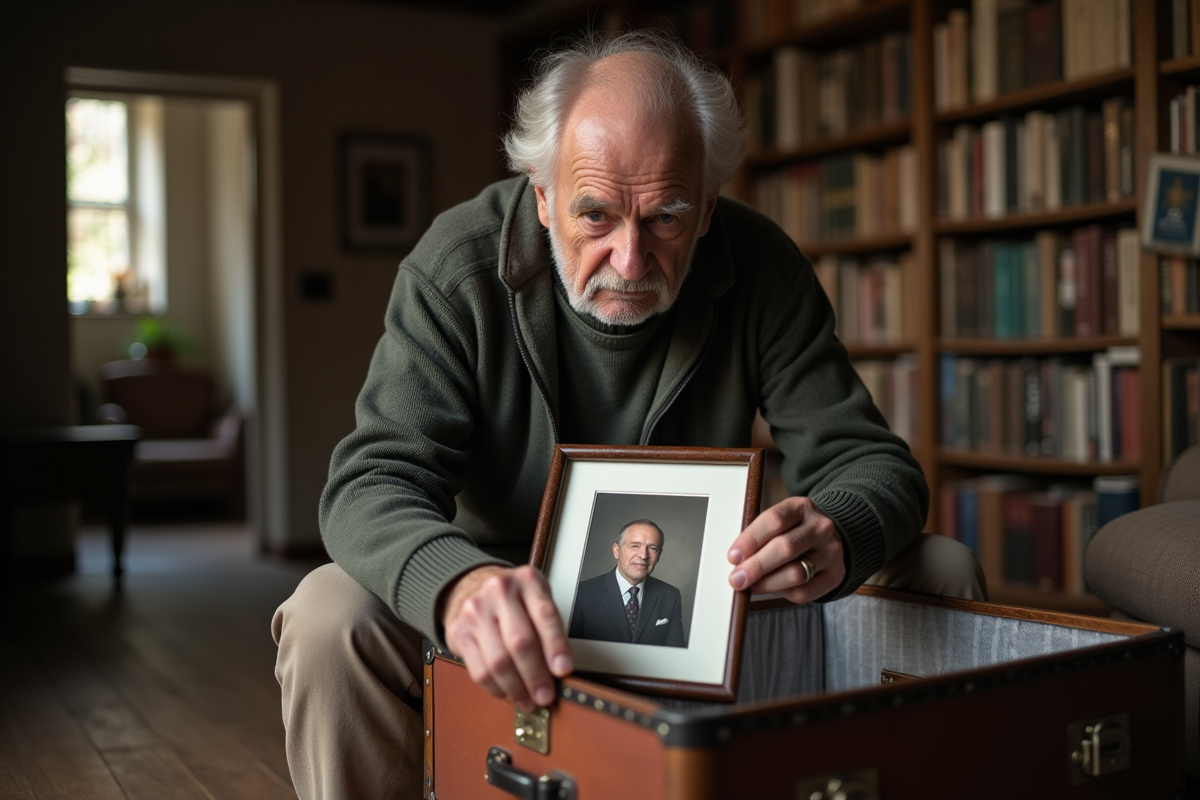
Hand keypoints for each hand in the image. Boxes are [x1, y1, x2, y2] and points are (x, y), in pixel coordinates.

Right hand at [441, 565, 573, 711]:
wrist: (471, 585)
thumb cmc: (512, 598)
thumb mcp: (536, 598)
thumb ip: (549, 627)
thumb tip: (560, 669)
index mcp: (526, 581)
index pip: (545, 616)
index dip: (556, 647)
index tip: (563, 670)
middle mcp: (499, 591)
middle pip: (520, 642)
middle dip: (536, 676)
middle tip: (546, 695)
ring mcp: (475, 611)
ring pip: (498, 661)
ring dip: (516, 689)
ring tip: (528, 700)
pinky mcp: (459, 631)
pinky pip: (479, 670)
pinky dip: (497, 689)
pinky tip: (508, 693)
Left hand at [726, 497, 844, 602]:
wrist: (832, 538)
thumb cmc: (795, 530)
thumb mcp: (782, 520)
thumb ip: (761, 535)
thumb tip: (737, 560)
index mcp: (801, 508)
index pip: (774, 520)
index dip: (750, 540)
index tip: (733, 556)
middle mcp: (820, 528)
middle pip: (785, 548)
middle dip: (756, 566)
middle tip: (737, 578)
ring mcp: (831, 553)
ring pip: (796, 573)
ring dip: (767, 583)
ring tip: (750, 585)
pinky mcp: (834, 576)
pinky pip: (804, 591)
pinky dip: (782, 592)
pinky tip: (771, 588)